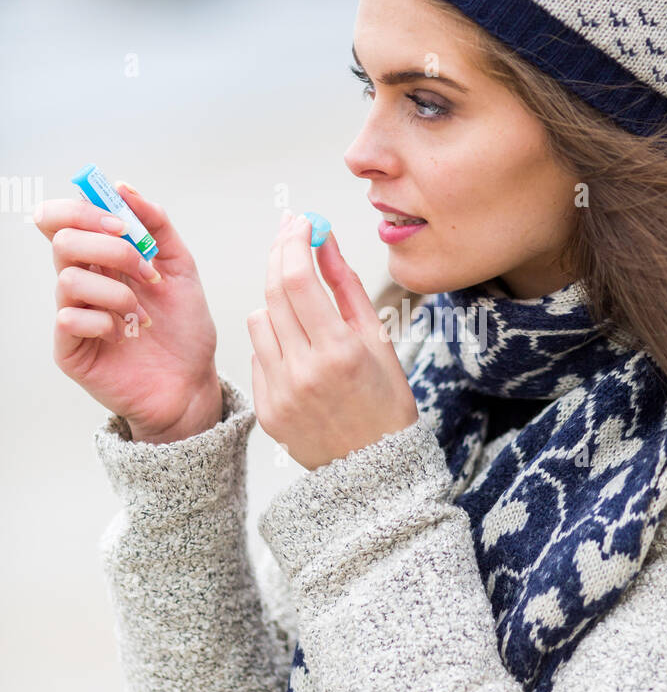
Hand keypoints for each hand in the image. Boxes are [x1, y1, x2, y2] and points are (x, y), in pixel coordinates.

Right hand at [34, 182, 222, 442]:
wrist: (194, 383)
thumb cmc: (184, 330)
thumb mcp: (181, 268)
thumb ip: (156, 225)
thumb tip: (124, 188)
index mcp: (101, 259)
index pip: (62, 219)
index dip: (82, 209)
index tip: (122, 222)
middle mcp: (82, 283)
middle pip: (62, 240)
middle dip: (109, 247)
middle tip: (144, 268)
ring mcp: (73, 316)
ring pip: (69, 279)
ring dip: (117, 291)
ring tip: (143, 313)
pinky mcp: (70, 349)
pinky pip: (69, 319)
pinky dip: (105, 321)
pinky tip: (126, 335)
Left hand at [247, 211, 418, 470]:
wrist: (373, 468)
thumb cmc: (385, 401)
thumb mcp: (377, 339)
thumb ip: (345, 285)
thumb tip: (325, 239)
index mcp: (340, 352)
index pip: (296, 280)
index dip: (293, 242)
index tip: (299, 223)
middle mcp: (305, 372)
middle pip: (272, 292)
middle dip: (279, 256)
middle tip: (289, 236)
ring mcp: (280, 393)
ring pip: (258, 320)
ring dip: (276, 305)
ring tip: (304, 316)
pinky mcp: (265, 409)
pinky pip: (257, 355)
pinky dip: (274, 344)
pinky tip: (300, 356)